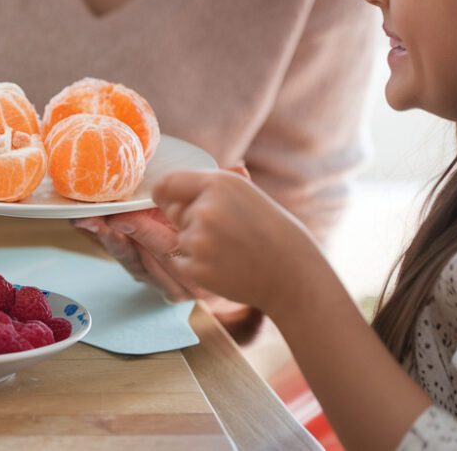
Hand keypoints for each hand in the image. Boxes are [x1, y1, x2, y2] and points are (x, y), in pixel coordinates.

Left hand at [154, 169, 322, 314]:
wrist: (292, 272)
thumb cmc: (270, 230)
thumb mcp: (244, 193)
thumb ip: (207, 187)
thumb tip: (164, 188)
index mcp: (217, 183)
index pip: (166, 184)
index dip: (166, 194)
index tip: (169, 201)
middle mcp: (205, 209)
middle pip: (172, 212)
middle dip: (188, 220)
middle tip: (223, 232)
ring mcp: (199, 240)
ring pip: (179, 238)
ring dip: (196, 245)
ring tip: (230, 250)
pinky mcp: (196, 269)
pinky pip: (179, 262)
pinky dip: (196, 266)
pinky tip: (223, 266)